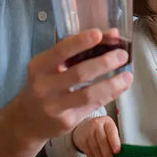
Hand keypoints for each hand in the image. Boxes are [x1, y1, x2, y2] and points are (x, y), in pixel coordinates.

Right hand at [0, 30, 132, 156]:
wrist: (28, 120)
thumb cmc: (45, 84)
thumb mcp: (50, 66)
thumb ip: (76, 50)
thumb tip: (112, 35)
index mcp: (39, 67)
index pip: (60, 51)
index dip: (80, 42)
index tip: (99, 34)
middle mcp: (44, 87)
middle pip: (79, 73)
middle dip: (104, 63)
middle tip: (122, 54)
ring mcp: (55, 107)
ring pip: (89, 95)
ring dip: (112, 84)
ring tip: (128, 75)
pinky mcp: (67, 122)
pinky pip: (93, 106)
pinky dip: (110, 95)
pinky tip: (121, 86)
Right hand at [73, 115, 120, 156]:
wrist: (85, 127)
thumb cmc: (102, 130)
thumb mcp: (109, 129)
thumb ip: (115, 139)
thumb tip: (121, 153)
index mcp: (106, 121)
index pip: (111, 132)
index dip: (114, 142)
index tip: (117, 151)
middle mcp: (96, 124)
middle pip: (102, 141)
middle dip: (107, 154)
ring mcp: (87, 132)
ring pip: (95, 148)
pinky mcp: (81, 140)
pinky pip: (88, 152)